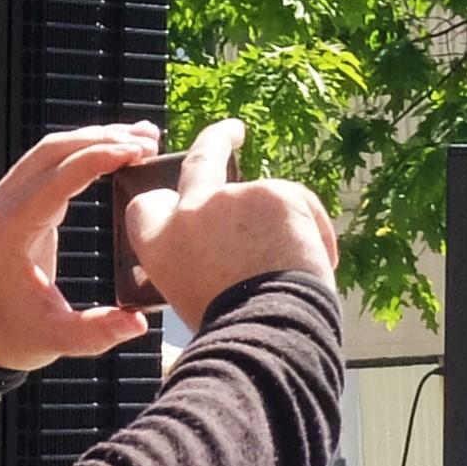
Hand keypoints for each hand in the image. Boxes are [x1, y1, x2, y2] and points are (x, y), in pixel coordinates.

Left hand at [0, 126, 165, 371]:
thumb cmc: (7, 333)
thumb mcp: (53, 341)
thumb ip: (96, 332)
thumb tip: (138, 321)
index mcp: (8, 231)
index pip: (56, 179)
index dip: (98, 159)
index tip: (135, 152)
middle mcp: (2, 206)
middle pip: (52, 151)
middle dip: (102, 138)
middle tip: (147, 141)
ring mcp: (6, 199)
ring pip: (51, 150)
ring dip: (95, 138)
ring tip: (141, 139)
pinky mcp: (18, 202)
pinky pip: (50, 163)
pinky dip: (84, 151)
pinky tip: (116, 152)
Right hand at [124, 118, 338, 327]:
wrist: (266, 332)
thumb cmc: (232, 330)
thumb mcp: (190, 300)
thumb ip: (193, 269)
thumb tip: (212, 260)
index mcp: (158, 243)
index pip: (148, 205)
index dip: (165, 204)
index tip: (181, 202)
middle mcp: (188, 210)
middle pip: (202, 159)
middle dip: (217, 140)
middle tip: (232, 133)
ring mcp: (230, 196)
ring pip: (267, 197)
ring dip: (285, 224)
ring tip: (299, 265)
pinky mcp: (273, 193)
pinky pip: (300, 204)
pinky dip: (313, 231)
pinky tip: (318, 261)